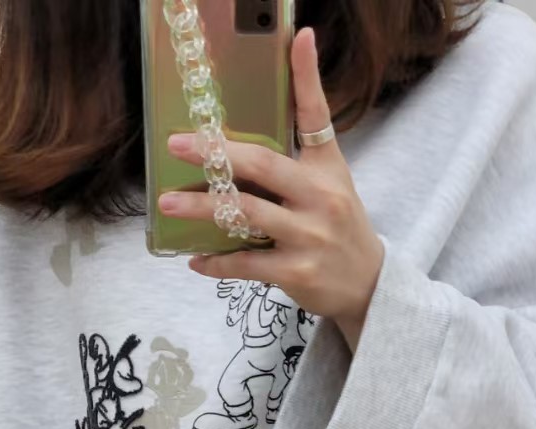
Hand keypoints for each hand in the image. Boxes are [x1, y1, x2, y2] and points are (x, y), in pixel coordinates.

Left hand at [160, 26, 383, 347]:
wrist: (367, 284)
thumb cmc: (339, 226)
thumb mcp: (332, 179)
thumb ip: (303, 144)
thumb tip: (271, 106)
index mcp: (326, 170)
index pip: (316, 115)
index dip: (307, 75)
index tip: (297, 37)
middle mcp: (321, 199)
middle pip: (264, 166)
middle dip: (217, 154)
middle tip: (177, 144)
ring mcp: (309, 237)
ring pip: (247, 215)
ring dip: (202, 208)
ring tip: (168, 203)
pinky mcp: (298, 272)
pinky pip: (249, 264)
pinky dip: (219, 262)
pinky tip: (196, 259)